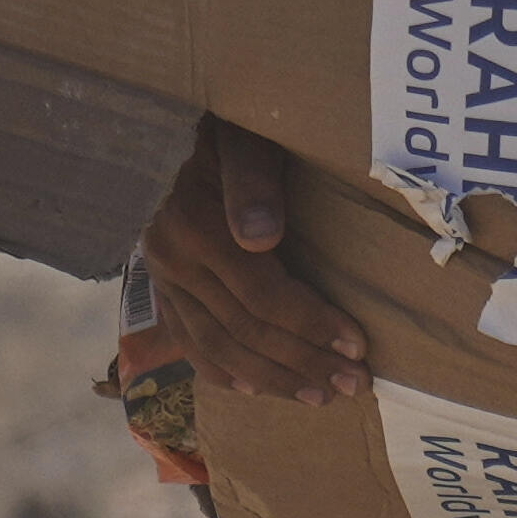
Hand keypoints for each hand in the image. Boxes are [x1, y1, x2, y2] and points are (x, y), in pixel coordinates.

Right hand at [137, 123, 360, 405]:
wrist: (169, 121)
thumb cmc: (226, 125)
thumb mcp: (245, 138)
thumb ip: (252, 182)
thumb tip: (261, 237)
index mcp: (194, 227)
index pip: (262, 296)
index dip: (311, 325)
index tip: (357, 346)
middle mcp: (171, 260)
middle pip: (244, 330)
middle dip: (302, 362)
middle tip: (353, 385)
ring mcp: (161, 277)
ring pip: (216, 346)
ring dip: (270, 379)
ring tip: (318, 396)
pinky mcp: (159, 285)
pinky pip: (187, 340)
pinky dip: (221, 370)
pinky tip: (253, 389)